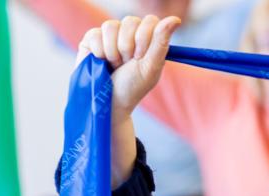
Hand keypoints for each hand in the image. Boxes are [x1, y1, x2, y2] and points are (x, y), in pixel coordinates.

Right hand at [76, 15, 181, 187]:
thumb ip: (161, 41)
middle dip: (128, 47)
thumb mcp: (150, 66)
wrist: (108, 102)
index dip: (144, 38)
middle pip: (130, 21)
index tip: (140, 57)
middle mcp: (129, 33)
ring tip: (114, 64)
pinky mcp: (92, 39)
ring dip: (113, 51)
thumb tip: (176, 19)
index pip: (150, 21)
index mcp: (147, 38)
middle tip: (127, 63)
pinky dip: (100, 51)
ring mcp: (110, 35)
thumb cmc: (133, 87)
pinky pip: (95, 33)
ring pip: (111, 25)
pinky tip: (101, 62)